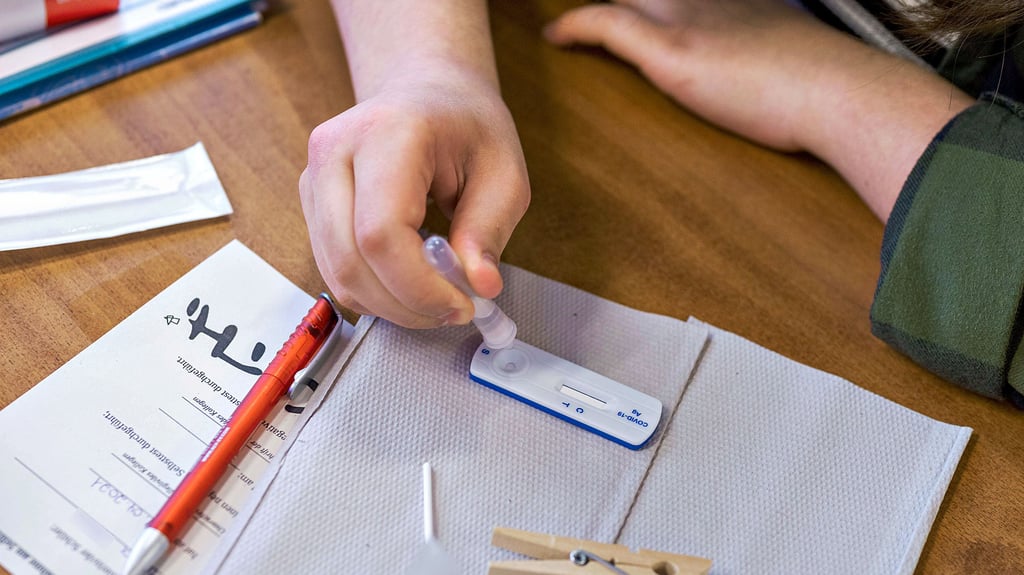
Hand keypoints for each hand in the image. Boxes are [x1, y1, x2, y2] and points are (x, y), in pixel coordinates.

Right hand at [300, 67, 529, 327]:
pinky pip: (334, 269)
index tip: (462, 304)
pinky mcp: (310, 202)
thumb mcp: (504, 174)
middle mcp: (334, 151)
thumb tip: (480, 287)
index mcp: (387, 133)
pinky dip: (375, 292)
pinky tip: (410, 281)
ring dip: (391, 304)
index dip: (419, 286)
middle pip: (351, 260)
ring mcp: (313, 176)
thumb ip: (489, 231)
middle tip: (454, 309)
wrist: (427, 93)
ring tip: (437, 295)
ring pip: (338, 273)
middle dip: (406, 303)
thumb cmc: (467, 127)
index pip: (381, 232)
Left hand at [544, 0, 972, 219]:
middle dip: (628, 3)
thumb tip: (788, 98)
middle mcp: (710, 1)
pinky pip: (607, 24)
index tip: (650, 14)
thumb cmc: (831, 93)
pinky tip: (558, 37)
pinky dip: (578, 27)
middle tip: (608, 15)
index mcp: (740, 4)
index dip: (660, 7)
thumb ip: (779, 73)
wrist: (842, 92)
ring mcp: (690, 20)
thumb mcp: (800, 69)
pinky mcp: (674, 51)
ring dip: (598, 9)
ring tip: (569, 24)